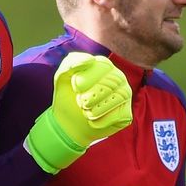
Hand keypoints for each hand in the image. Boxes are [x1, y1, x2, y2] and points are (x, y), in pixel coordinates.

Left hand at [25, 53, 132, 173]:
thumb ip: (71, 63)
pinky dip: (105, 120)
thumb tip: (86, 59)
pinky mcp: (124, 117)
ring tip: (85, 111)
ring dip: (99, 106)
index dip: (90, 77)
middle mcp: (117, 82)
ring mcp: (123, 100)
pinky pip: (121, 116)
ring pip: (118, 98)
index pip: (104, 67)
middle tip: (80, 102)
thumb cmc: (63, 100)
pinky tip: (93, 121)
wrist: (66, 125)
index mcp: (104, 68)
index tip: (76, 87)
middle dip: (94, 93)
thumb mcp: (62, 78)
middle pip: (113, 82)